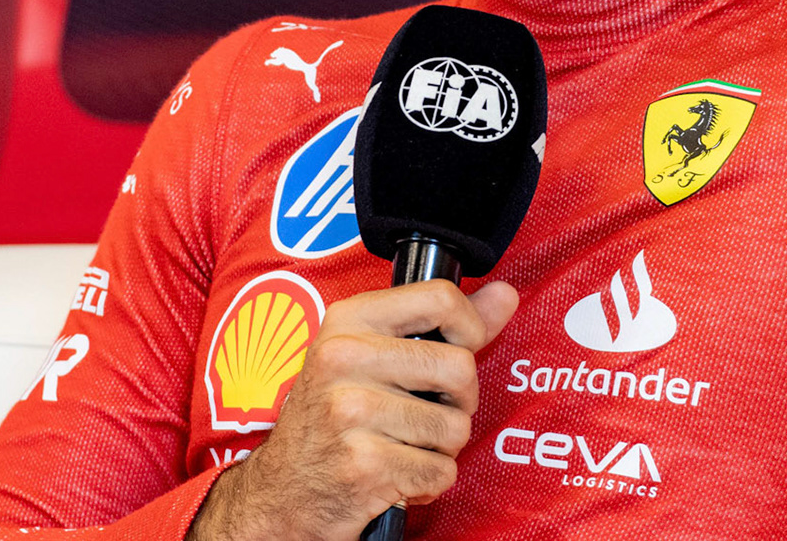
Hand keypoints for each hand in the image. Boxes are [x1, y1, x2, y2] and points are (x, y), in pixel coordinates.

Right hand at [191, 279, 519, 540]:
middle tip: (427, 414)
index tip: (458, 350)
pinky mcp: (363, 465)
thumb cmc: (332, 419)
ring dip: (441, 447)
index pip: (441, 298)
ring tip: (405, 445)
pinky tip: (396, 474)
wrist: (282, 493)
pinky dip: (428, 481)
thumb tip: (504, 294)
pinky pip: (440, 471)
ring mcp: (350, 412)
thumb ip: (441, 324)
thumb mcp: (371, 355)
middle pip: (459, 367)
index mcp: (347, 321)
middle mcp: (343, 359)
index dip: (469, 328)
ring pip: (455, 426)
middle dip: (458, 402)